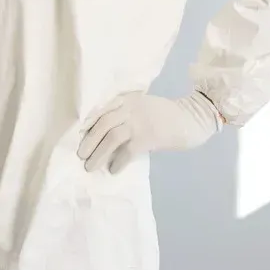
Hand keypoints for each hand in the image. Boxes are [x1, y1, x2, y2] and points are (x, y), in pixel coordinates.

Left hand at [77, 91, 221, 173]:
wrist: (192, 118)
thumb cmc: (167, 115)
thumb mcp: (143, 106)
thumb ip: (126, 113)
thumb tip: (103, 133)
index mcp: (128, 99)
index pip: (102, 109)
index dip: (88, 123)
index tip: (77, 135)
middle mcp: (131, 108)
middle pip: (103, 123)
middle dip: (89, 140)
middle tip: (80, 154)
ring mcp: (140, 122)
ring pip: (111, 137)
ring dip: (98, 153)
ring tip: (90, 166)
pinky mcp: (149, 137)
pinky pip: (127, 151)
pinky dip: (118, 161)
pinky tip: (113, 170)